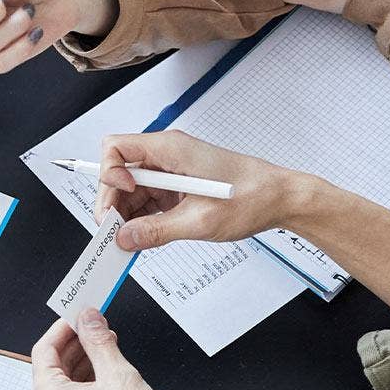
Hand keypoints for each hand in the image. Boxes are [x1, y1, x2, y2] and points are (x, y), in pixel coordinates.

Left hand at [30, 311, 189, 389]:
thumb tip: (89, 319)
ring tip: (107, 351)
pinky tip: (105, 377)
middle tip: (97, 329)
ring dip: (82, 366)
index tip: (79, 316)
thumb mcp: (118, 374)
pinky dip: (84, 388)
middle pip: (51, 368)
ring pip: (62, 388)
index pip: (44, 350)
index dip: (64, 328)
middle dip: (76, 346)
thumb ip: (99, 341)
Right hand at [94, 129, 309, 250]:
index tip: (119, 201)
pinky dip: (143, 219)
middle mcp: (166, 155)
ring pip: (131, 190)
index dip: (109, 175)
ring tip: (131, 241)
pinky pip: (148, 200)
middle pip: (118, 173)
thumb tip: (125, 238)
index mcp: (170, 149)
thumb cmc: (252, 197)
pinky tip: (146, 236)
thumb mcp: (200, 221)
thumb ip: (156, 231)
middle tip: (116, 234)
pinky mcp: (178, 186)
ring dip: (127, 215)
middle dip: (113, 203)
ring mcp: (171, 171)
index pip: (115, 148)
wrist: (280, 199)